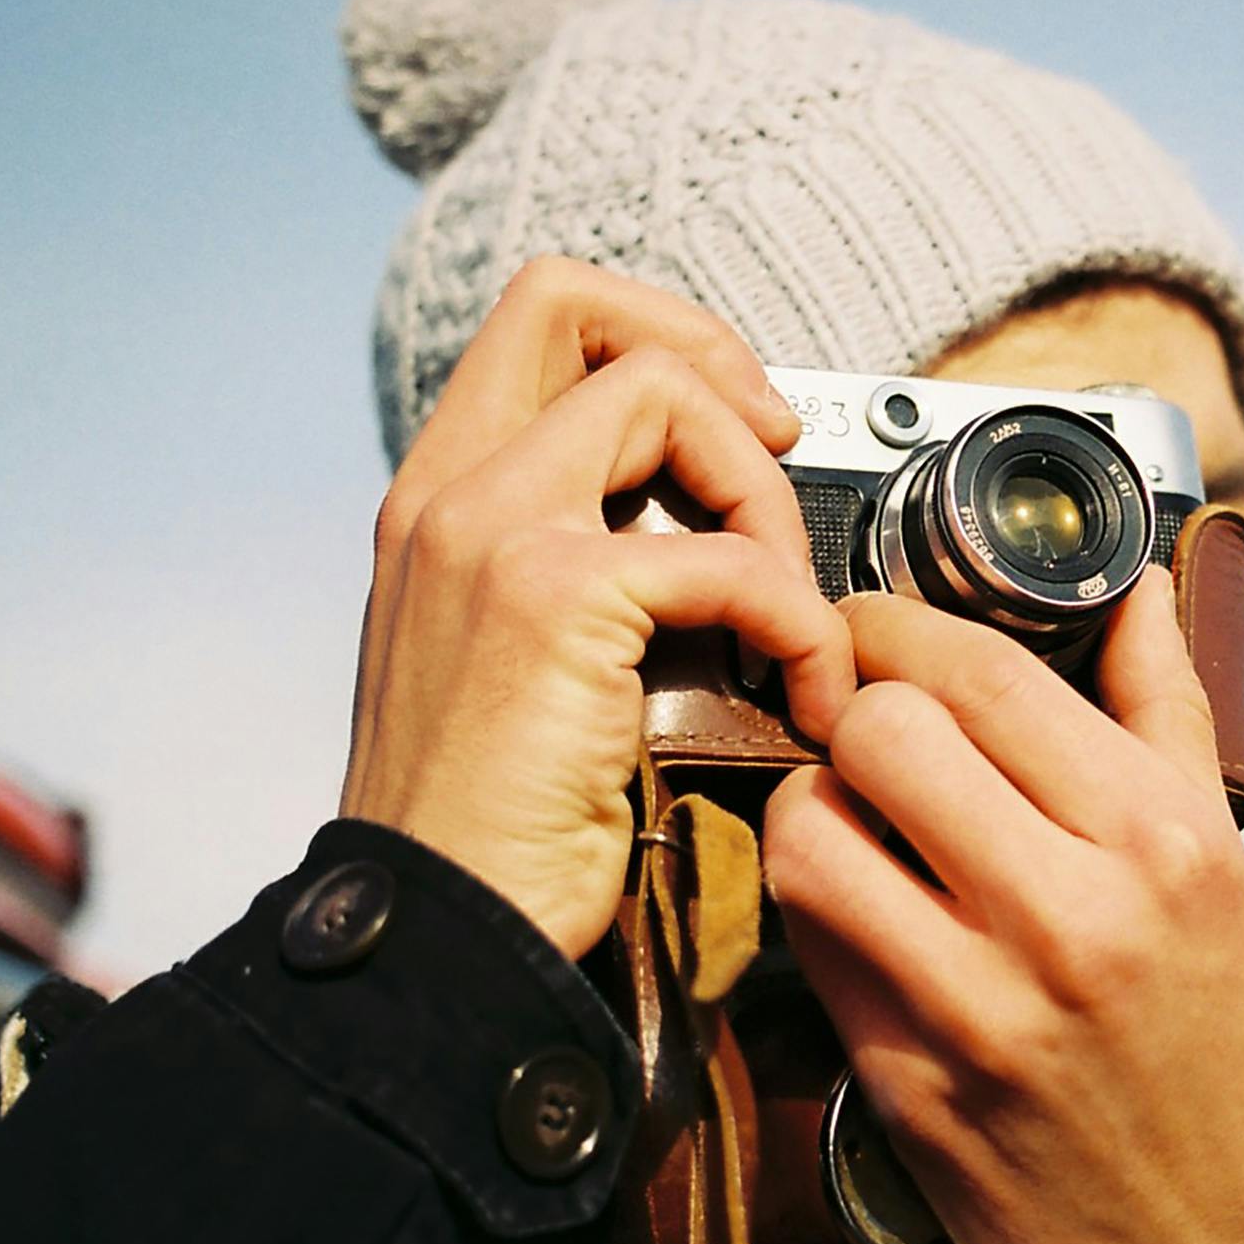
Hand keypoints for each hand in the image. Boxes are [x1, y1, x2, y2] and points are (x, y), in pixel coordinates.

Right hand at [341, 259, 855, 956]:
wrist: (439, 936)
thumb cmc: (487, 828)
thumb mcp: (505, 663)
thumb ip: (565, 568)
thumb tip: (693, 529)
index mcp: (438, 499)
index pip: (536, 319)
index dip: (654, 334)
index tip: (732, 425)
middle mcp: (450, 493)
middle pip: (581, 307)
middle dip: (711, 361)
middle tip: (775, 455)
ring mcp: (495, 534)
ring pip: (664, 395)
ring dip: (763, 493)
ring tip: (789, 607)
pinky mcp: (556, 600)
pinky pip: (730, 558)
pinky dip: (798, 620)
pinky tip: (804, 693)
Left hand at [761, 577, 1243, 1243]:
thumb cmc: (1233, 1055)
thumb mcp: (1229, 873)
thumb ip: (1166, 716)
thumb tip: (1140, 591)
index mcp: (1162, 843)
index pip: (984, 676)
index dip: (900, 626)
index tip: (879, 626)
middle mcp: (1072, 919)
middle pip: (880, 733)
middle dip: (857, 710)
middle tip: (870, 729)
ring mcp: (980, 1011)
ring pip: (812, 835)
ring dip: (815, 807)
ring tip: (856, 820)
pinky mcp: (909, 1089)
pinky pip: (811, 948)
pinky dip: (820, 907)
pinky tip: (862, 908)